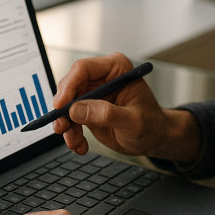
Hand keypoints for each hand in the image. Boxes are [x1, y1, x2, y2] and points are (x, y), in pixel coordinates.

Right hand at [53, 53, 200, 162]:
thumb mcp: (133, 121)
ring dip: (67, 126)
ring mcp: (93, 93)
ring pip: (66, 105)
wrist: (154, 138)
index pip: (83, 69)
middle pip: (69, 86)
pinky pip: (69, 118)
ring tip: (75, 142)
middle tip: (62, 128)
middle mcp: (101, 77)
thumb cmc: (151, 124)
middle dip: (64, 110)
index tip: (61, 106)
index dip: (68, 86)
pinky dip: (71, 133)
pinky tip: (80, 145)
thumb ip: (107, 114)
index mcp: (116, 69)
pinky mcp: (87, 108)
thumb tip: (77, 110)